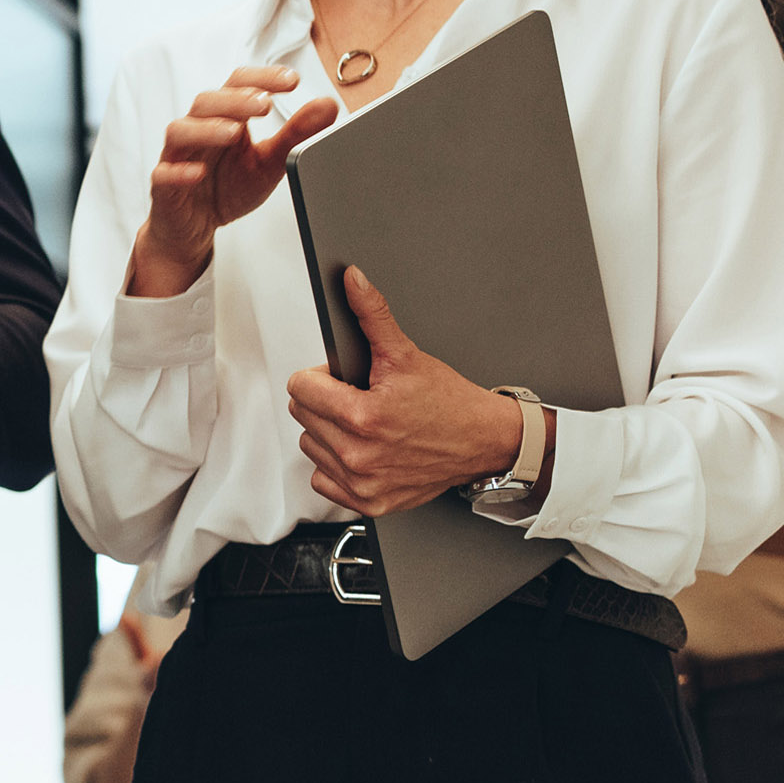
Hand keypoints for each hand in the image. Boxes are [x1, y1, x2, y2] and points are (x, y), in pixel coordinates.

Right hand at [128, 67, 332, 299]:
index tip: (292, 81)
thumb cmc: (228, 188)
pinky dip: (179, 171)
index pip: (237, 86)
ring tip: (234, 132)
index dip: (262, 79)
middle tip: (265, 105)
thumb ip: (296, 134)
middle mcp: (197, 131)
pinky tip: (198, 173)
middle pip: (206, 102)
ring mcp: (177, 157)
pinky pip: (164, 174)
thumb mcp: (269, 162)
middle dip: (236, 100)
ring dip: (206, 129)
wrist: (193, 228)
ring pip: (180, 132)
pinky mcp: (164, 187)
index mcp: (224, 118)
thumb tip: (328, 105)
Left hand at [282, 266, 527, 517]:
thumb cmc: (450, 403)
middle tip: (360, 398)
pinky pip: (323, 480)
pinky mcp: (369, 502)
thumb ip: (372, 314)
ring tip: (364, 424)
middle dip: (326, 402)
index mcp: (365, 417)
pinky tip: (363, 450)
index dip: (321, 377)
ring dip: (329, 433)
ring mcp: (363, 483)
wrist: (484, 441)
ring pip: (311, 446)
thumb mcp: (407, 354)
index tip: (342, 379)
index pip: (299, 388)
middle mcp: (360, 455)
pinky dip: (337, 465)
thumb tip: (353, 280)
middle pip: (303, 416)